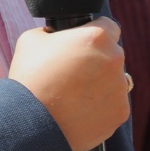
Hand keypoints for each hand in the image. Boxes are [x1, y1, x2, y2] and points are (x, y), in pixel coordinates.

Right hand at [7, 18, 128, 150]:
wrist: (30, 123)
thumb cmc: (29, 78)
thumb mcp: (32, 39)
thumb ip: (52, 32)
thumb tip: (56, 35)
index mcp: (96, 37)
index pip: (108, 26)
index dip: (93, 35)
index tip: (83, 46)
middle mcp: (114, 59)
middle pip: (112, 56)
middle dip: (97, 62)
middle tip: (73, 75)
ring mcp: (120, 88)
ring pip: (114, 82)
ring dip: (100, 85)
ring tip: (74, 97)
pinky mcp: (120, 113)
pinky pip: (113, 106)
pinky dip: (101, 108)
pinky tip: (80, 111)